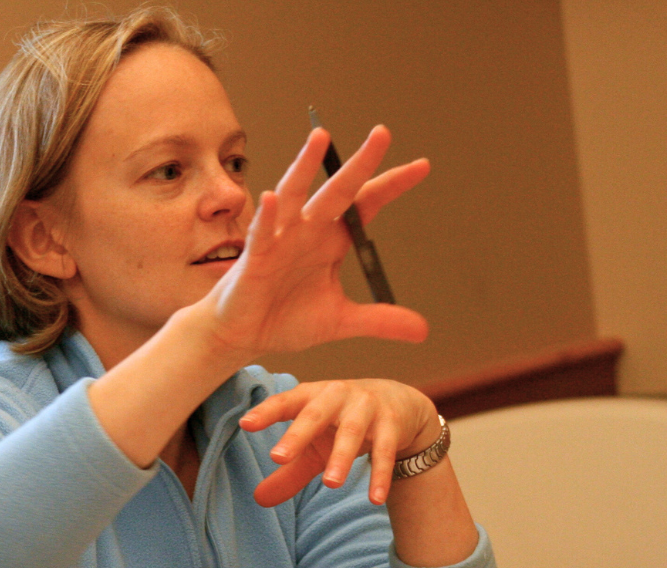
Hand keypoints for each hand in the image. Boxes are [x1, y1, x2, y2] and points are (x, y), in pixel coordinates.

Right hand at [197, 126, 430, 360]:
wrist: (243, 335)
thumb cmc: (285, 318)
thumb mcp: (339, 320)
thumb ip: (378, 320)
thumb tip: (423, 330)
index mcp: (330, 241)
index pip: (366, 206)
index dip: (391, 185)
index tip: (422, 166)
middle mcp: (307, 231)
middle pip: (338, 190)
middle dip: (360, 164)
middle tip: (383, 133)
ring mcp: (279, 239)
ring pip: (295, 194)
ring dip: (305, 165)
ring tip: (321, 138)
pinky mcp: (254, 257)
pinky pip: (261, 233)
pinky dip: (267, 216)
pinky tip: (272, 198)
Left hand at [239, 379, 440, 506]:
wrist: (398, 402)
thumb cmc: (342, 422)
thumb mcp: (315, 444)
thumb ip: (289, 470)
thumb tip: (258, 499)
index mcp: (310, 396)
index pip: (284, 402)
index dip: (265, 412)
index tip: (245, 424)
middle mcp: (336, 396)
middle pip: (314, 415)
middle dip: (297, 435)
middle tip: (278, 458)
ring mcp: (365, 407)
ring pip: (351, 432)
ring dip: (341, 457)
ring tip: (331, 484)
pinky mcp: (391, 423)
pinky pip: (385, 451)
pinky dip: (380, 475)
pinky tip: (375, 499)